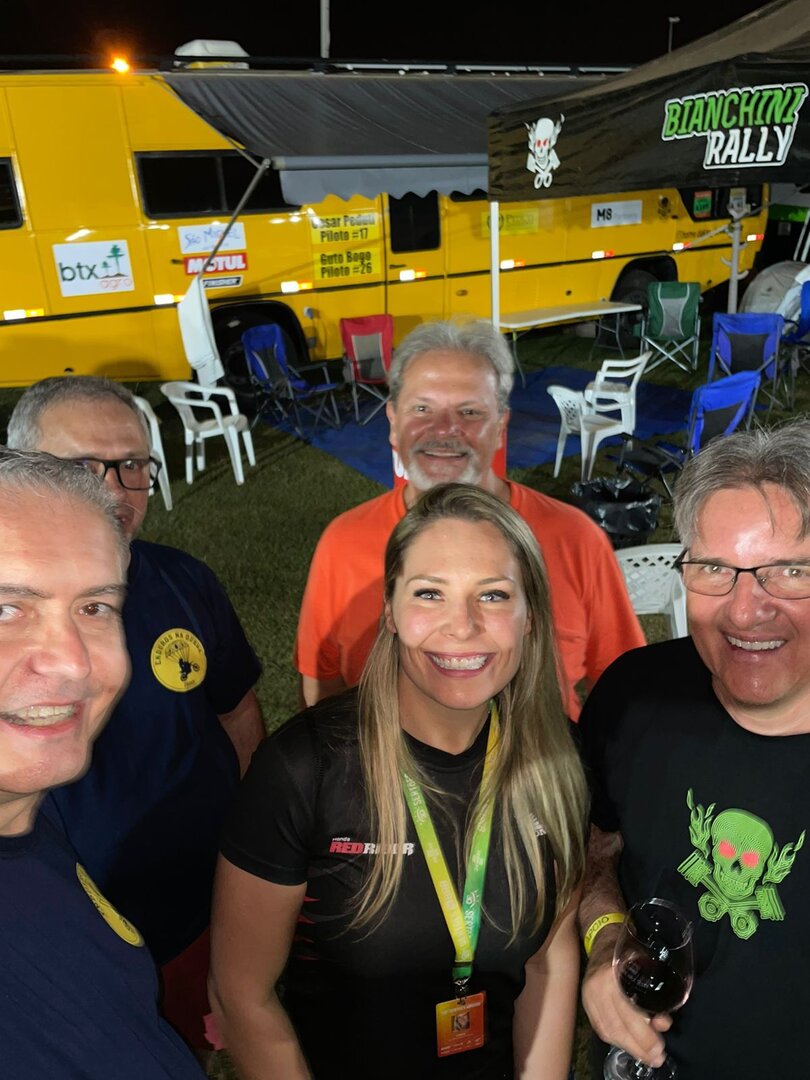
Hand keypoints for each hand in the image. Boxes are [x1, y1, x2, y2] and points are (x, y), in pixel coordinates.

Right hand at [581, 930, 671, 1068]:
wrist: (602, 938)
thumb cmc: (628, 950)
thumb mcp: (644, 965)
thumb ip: (653, 994)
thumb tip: (663, 1021)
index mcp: (612, 977)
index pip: (626, 1014)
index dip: (643, 1035)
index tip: (660, 1048)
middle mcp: (596, 988)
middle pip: (616, 1027)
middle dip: (638, 1047)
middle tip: (656, 1058)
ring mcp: (588, 996)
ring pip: (607, 1031)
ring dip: (628, 1047)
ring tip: (646, 1057)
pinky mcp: (586, 1002)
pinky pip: (601, 1028)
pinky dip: (616, 1040)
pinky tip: (629, 1045)